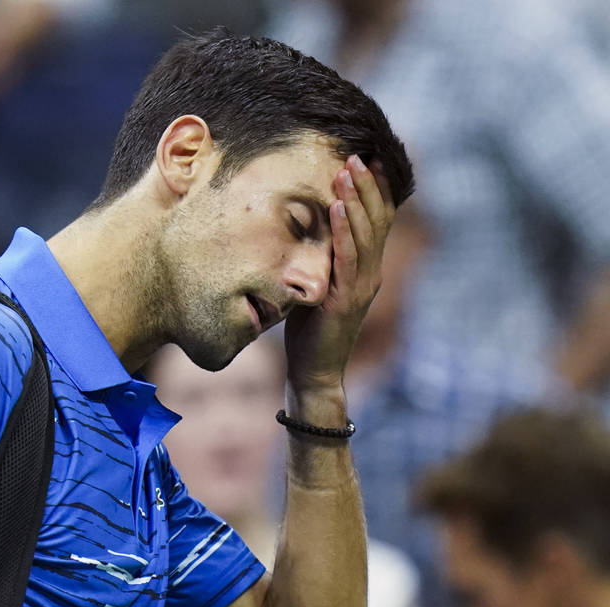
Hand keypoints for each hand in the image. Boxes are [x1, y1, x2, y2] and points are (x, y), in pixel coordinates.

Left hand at [284, 155, 395, 392]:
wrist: (315, 369)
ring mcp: (361, 286)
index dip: (378, 191)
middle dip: (368, 186)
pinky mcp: (344, 298)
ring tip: (348, 170)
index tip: (371, 160)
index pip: (379, 222)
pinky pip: (345, 258)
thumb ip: (324, 258)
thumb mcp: (319, 284)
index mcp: (367, 268)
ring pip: (364, 234)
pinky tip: (335, 208)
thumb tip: (307, 225)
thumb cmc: (311, 328)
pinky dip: (342, 231)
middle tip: (358, 155)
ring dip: (355, 199)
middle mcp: (370, 273)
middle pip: (376, 221)